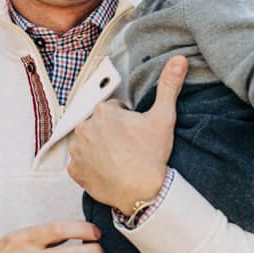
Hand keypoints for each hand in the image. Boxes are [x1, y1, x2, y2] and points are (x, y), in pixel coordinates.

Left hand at [67, 56, 188, 216]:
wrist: (143, 193)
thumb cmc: (152, 155)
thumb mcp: (163, 118)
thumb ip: (169, 86)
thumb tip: (180, 59)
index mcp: (103, 111)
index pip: (113, 110)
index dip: (126, 121)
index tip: (135, 133)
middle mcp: (84, 127)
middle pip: (98, 125)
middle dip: (111, 132)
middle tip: (128, 147)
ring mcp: (77, 150)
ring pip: (88, 142)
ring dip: (99, 147)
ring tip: (118, 159)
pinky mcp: (74, 170)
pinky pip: (80, 163)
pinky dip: (90, 166)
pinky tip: (107, 170)